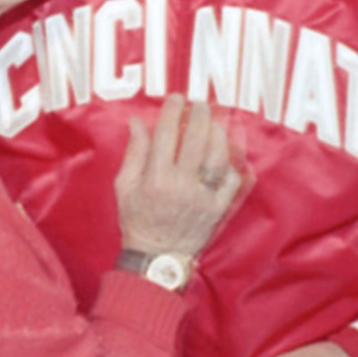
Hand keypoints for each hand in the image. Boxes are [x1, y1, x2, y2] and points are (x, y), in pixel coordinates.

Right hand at [115, 94, 242, 257]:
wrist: (157, 258)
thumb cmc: (137, 221)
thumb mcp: (124, 187)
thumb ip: (133, 153)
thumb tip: (136, 123)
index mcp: (156, 178)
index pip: (166, 134)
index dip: (172, 111)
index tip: (176, 98)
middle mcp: (181, 185)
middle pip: (196, 139)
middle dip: (199, 115)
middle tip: (200, 104)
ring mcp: (203, 197)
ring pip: (217, 156)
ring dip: (218, 134)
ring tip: (214, 122)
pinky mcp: (217, 208)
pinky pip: (232, 180)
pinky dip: (233, 163)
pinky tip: (228, 151)